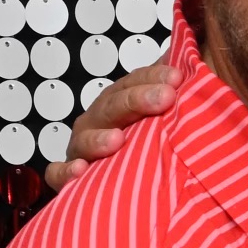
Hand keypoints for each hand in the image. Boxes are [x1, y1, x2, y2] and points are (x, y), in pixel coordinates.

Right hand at [47, 57, 179, 189]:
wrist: (123, 190)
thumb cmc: (145, 145)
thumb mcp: (161, 116)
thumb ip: (170, 88)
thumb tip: (189, 57)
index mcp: (118, 103)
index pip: (133, 83)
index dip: (153, 77)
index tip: (177, 78)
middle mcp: (98, 122)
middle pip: (111, 106)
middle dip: (136, 100)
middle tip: (165, 97)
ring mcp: (81, 149)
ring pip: (84, 139)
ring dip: (98, 139)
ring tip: (117, 140)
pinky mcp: (67, 178)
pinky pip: (58, 173)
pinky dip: (65, 172)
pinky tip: (79, 171)